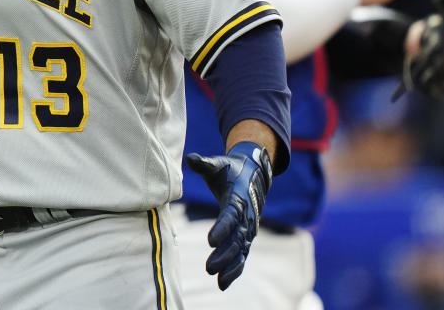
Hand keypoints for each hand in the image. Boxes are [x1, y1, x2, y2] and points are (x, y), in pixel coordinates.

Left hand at [184, 141, 272, 289]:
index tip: (210, 241)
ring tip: (218, 281)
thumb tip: (191, 158)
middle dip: (224, 254)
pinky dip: (235, 269)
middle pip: (237, 238)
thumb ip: (204, 163)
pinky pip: (242, 255)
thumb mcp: (217, 164)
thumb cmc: (229, 169)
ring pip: (241, 250)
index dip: (222, 228)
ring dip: (230, 266)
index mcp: (238, 198)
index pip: (230, 215)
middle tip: (209, 268)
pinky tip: (223, 284)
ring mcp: (248, 227)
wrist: (253, 174)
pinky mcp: (246, 235)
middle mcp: (247, 216)